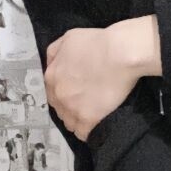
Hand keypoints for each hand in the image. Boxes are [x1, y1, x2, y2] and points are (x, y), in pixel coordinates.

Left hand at [45, 21, 147, 140]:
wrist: (119, 53)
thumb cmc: (97, 42)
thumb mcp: (69, 37)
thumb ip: (56, 51)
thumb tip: (52, 64)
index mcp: (51, 76)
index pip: (52, 92)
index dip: (64, 93)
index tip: (76, 92)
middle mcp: (58, 95)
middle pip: (60, 109)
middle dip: (70, 107)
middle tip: (86, 102)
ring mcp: (72, 109)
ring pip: (69, 123)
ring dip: (78, 119)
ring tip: (92, 114)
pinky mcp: (88, 119)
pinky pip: (83, 133)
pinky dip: (88, 130)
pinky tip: (96, 124)